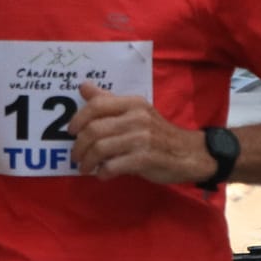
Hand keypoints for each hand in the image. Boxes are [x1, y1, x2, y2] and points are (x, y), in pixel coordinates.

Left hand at [69, 83, 213, 184]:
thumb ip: (109, 101)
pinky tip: (102, 174)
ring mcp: (142, 138)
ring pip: (100, 149)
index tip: (71, 132)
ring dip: (87, 162)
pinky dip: (103, 172)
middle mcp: (137, 117)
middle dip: (79, 146)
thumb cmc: (158, 133)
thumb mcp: (136, 111)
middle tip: (76, 156)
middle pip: (94, 129)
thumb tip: (83, 87)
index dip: (78, 119)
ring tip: (85, 168)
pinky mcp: (145, 159)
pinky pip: (113, 166)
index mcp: (133, 103)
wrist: (190, 153)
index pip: (97, 105)